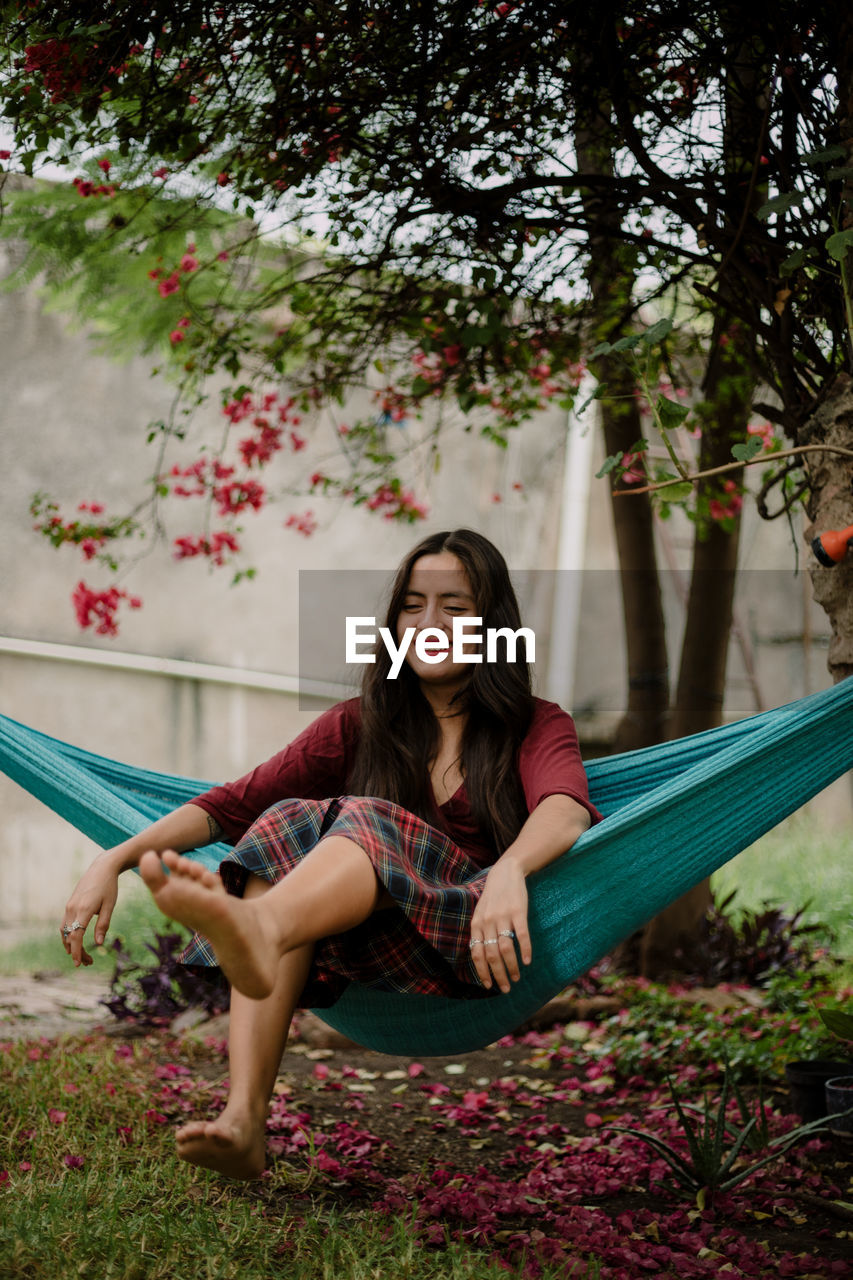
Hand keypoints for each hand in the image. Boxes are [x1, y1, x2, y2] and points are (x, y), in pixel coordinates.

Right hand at [60, 853, 119, 967]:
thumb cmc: (109, 886)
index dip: (76, 952)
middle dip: (76, 952)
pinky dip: (68, 935)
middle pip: (69, 937)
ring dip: (71, 945)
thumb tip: (99, 944)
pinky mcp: (69, 904)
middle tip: (88, 963)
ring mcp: (69, 906)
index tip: (78, 964)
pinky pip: (65, 924)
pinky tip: (75, 941)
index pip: (76, 936)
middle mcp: (73, 908)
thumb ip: (103, 925)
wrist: (102, 868)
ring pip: (64, 931)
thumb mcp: (110, 906)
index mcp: (84, 909)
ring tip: (82, 955)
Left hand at [468, 857, 531, 993]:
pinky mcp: (519, 911)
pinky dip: (525, 950)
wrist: (506, 872)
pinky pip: (522, 935)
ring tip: (517, 977)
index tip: (488, 986)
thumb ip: (480, 933)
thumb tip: (481, 959)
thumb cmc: (493, 897)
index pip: (476, 954)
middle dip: (498, 975)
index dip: (482, 972)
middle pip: (491, 955)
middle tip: (506, 988)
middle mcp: (488, 922)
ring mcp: (503, 916)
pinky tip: (527, 962)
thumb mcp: (481, 913)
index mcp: (477, 924)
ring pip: (505, 948)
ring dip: (511, 967)